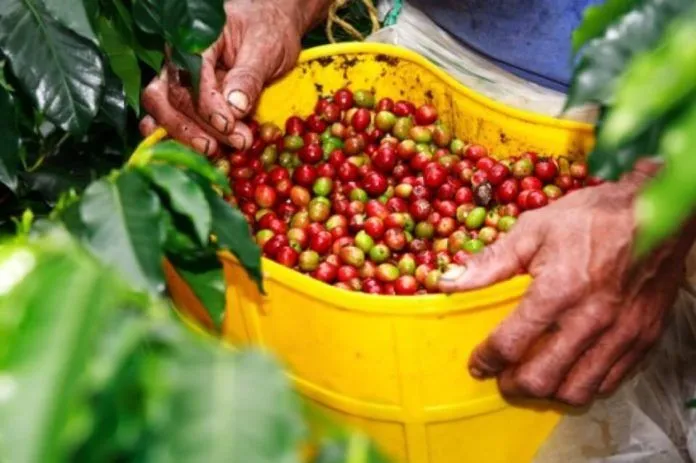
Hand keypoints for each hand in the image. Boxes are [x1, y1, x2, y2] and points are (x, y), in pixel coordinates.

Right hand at [140, 0, 308, 154]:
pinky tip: (190, 153)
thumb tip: (235, 107)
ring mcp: (175, 81)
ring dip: (185, 135)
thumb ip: (248, 77)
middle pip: (175, 97)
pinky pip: (162, 119)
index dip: (208, 105)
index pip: (192, 76)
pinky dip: (173, 138)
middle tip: (239, 142)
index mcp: (197, 41)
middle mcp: (178, 60)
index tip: (229, 124)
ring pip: (161, 110)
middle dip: (204, 126)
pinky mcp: (181, 101)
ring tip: (216, 152)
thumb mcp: (266, 49)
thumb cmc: (266, 32)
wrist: (268, 29)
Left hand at [439, 164, 693, 405]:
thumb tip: (448, 281)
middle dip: (513, 385)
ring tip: (534, 378)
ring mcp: (621, 333)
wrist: (657, 211)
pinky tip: (570, 371)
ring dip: (549, 392)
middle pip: (543, 379)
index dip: (486, 359)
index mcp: (558, 290)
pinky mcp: (643, 337)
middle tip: (502, 377)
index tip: (478, 362)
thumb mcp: (534, 228)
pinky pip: (611, 381)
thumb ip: (490, 261)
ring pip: (578, 390)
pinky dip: (584, 385)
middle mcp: (590, 319)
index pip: (511, 343)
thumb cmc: (591, 217)